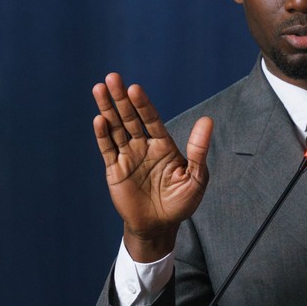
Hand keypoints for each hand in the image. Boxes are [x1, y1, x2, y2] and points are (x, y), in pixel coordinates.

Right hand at [93, 72, 213, 260]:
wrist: (159, 227)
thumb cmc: (180, 203)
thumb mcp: (196, 178)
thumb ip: (199, 150)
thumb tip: (207, 120)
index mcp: (163, 145)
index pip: (151, 119)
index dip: (143, 104)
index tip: (135, 89)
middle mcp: (143, 146)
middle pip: (130, 117)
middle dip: (121, 98)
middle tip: (113, 77)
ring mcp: (127, 157)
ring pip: (115, 128)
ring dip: (107, 109)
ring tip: (99, 88)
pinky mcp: (115, 170)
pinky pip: (108, 149)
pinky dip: (103, 135)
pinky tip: (99, 120)